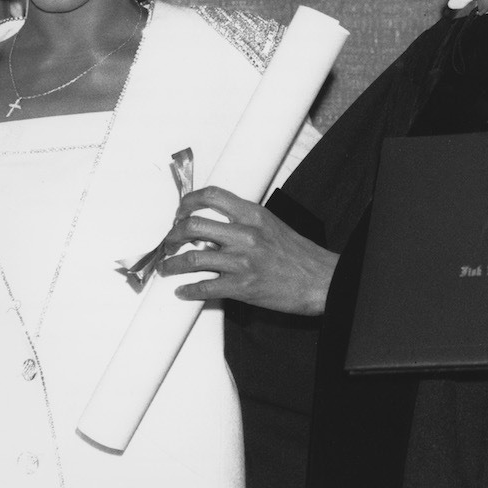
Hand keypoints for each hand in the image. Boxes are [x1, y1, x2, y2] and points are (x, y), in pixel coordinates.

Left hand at [157, 186, 337, 315]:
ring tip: (166, 267)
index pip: (211, 196)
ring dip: (172, 264)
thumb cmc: (299, 254)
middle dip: (173, 235)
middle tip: (169, 242)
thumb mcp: (271, 224)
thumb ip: (245, 221)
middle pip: (193, 225)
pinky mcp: (242, 287)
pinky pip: (205, 287)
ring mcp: (242, 261)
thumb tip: (215, 224)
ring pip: (192, 258)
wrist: (320, 280)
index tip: (180, 210)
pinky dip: (188, 290)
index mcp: (253, 214)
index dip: (188, 201)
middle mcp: (245, 234)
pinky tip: (183, 291)